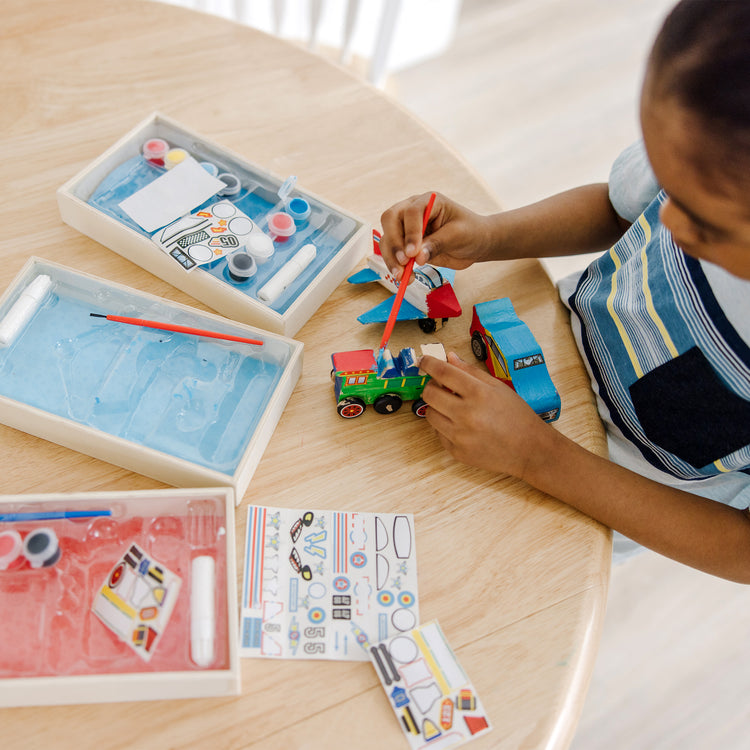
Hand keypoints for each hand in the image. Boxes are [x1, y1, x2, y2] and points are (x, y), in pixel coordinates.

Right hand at [379, 192, 495, 280]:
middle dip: (394, 243)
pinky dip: (394, 265)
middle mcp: (413, 210)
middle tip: (403, 263)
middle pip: (390, 220)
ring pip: (387, 238)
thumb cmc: (470, 232)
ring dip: (391, 258)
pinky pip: (392, 252)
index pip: (411, 212)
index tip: (413, 253)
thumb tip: (417, 257)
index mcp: (429, 201)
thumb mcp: (458, 236)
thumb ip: (437, 244)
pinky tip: (404, 277)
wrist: (475, 243)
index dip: (410, 232)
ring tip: (401, 276)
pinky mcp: (405, 243)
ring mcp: (407, 227)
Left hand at [419, 352, 551, 477]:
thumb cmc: (517, 416)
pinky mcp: (457, 452)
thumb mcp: (498, 387)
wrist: (529, 450)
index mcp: (479, 394)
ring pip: (429, 414)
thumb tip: (449, 358)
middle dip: (431, 386)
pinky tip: (461, 425)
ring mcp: (460, 436)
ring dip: (437, 407)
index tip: (423, 360)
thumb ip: (471, 371)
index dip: (429, 363)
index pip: (443, 372)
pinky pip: (438, 433)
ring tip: (453, 407)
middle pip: (429, 394)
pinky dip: (445, 426)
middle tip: (440, 386)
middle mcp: (467, 414)